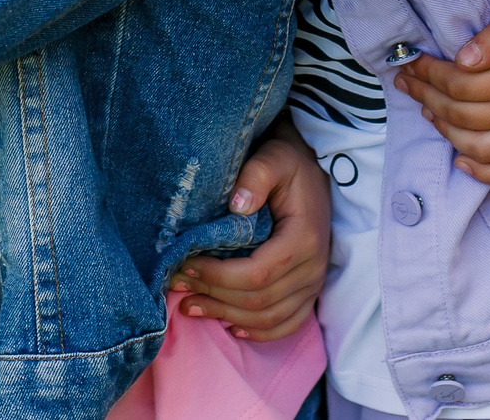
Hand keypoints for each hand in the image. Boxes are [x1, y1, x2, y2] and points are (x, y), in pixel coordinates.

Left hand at [168, 123, 328, 339]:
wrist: (312, 169)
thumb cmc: (288, 163)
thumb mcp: (273, 158)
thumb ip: (256, 176)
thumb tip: (236, 206)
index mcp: (303, 238)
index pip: (256, 273)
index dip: (217, 276)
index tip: (184, 265)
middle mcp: (312, 267)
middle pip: (258, 300)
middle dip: (213, 296)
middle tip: (177, 286)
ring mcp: (313, 284)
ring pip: (269, 318)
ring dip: (226, 316)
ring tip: (190, 306)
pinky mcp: (309, 291)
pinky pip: (287, 324)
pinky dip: (259, 332)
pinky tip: (229, 326)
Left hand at [395, 0, 489, 184]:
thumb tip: (459, 61)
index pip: (460, 86)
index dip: (429, 75)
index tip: (410, 62)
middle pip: (465, 117)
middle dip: (428, 99)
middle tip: (406, 83)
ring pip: (484, 149)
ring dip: (448, 133)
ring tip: (427, 111)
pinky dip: (487, 172)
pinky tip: (463, 161)